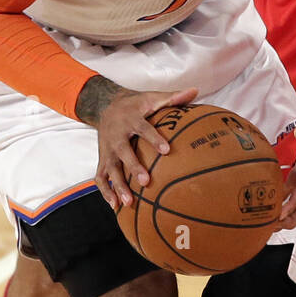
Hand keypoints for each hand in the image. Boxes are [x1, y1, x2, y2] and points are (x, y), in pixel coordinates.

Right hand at [92, 85, 197, 210]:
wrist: (106, 105)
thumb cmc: (137, 104)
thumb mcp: (153, 97)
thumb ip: (173, 97)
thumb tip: (195, 90)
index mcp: (131, 119)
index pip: (143, 128)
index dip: (154, 138)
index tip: (166, 150)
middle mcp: (117, 135)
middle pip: (123, 152)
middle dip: (133, 167)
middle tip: (146, 181)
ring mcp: (107, 149)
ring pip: (110, 169)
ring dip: (117, 186)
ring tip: (129, 202)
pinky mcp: (102, 159)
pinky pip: (100, 177)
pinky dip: (105, 192)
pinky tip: (115, 206)